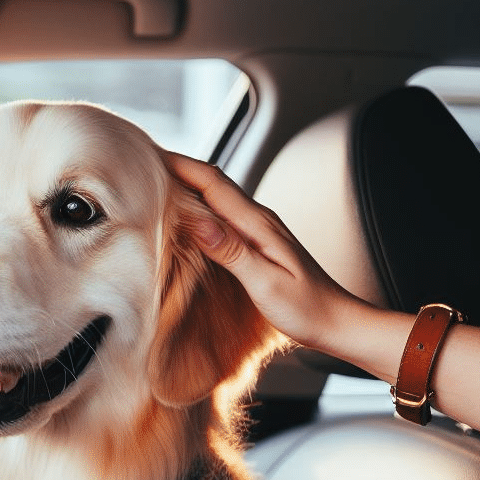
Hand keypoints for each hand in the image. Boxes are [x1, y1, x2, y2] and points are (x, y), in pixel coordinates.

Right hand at [166, 152, 364, 350]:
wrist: (338, 322)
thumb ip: (232, 251)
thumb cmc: (307, 309)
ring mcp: (258, 230)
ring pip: (214, 198)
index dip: (178, 165)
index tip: (147, 156)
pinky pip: (221, 217)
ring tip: (154, 184)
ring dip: (185, 186)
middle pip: (211, 182)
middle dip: (176, 169)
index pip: (212, 183)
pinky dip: (198, 209)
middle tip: (141, 165)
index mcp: (258, 225)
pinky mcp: (256, 244)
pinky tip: (185, 217)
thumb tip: (199, 221)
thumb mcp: (266, 283)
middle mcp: (258, 220)